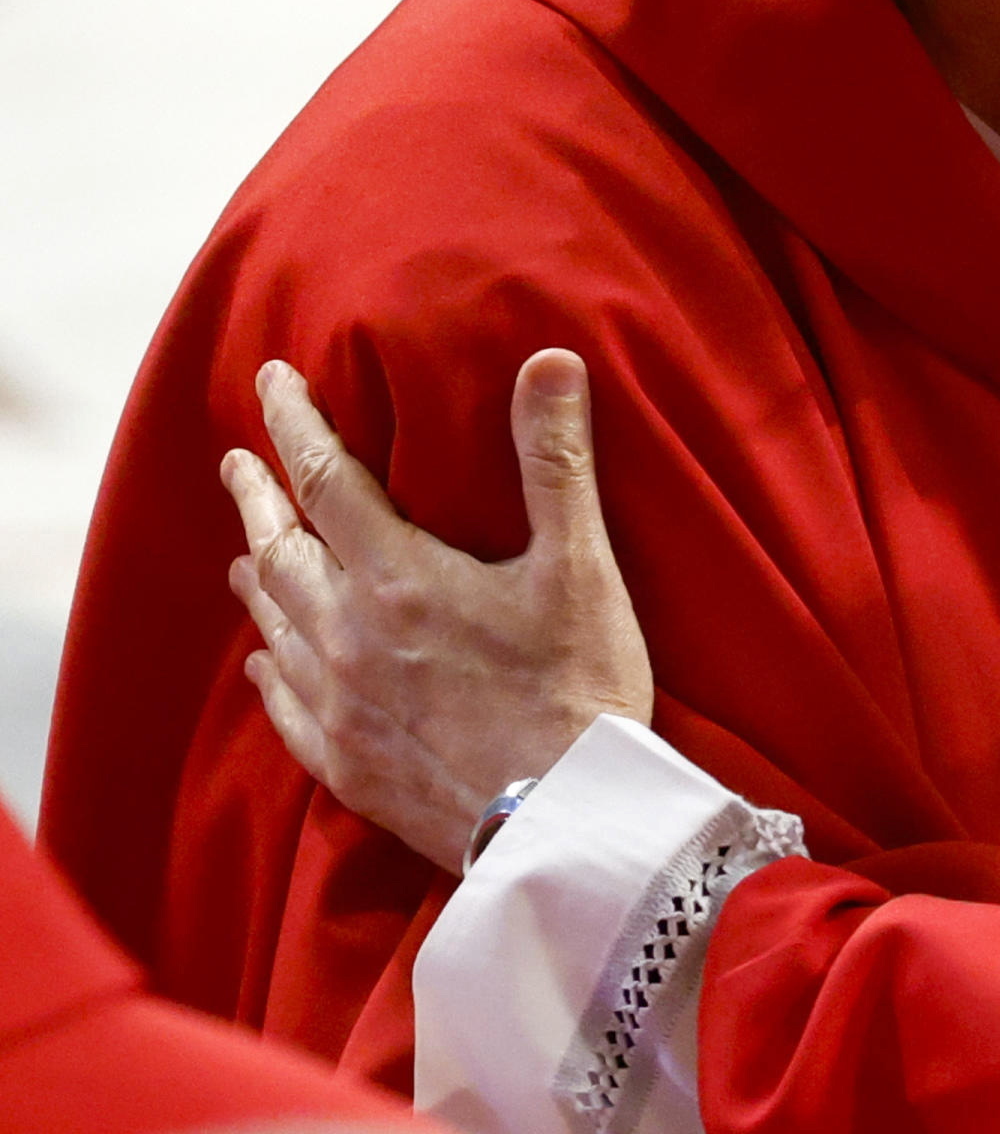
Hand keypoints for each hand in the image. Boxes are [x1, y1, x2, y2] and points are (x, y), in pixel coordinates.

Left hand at [219, 349, 653, 874]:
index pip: (326, 480)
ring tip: (245, 551)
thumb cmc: (579, 687)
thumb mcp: (580, 565)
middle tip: (236, 461)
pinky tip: (262, 664)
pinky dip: (266, 668)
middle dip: (257, 498)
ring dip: (256, 575)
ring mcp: (338, 706)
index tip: (271, 380)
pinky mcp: (346, 764)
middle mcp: (348, 636)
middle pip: (280, 550)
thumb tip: (550, 359)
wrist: (561, 822)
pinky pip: (281, 705)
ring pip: (273, 624)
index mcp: (398, 578)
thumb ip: (555, 460)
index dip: (296, 423)